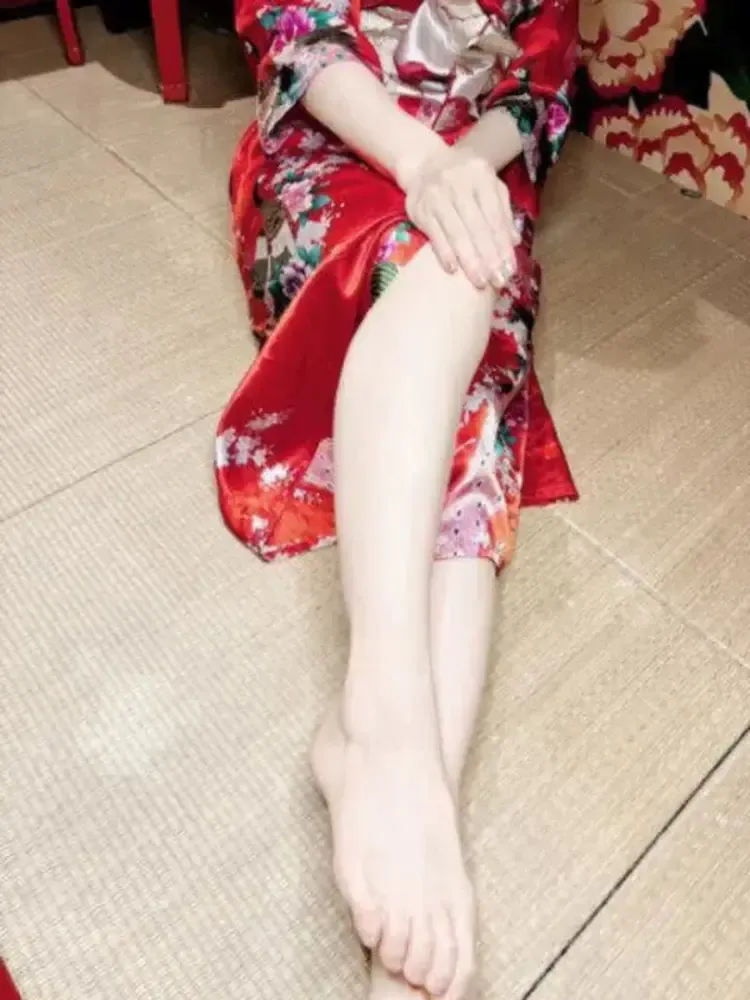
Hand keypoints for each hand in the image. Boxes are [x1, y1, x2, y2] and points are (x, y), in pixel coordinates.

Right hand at [400, 143, 519, 289]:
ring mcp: (437, 196)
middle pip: (477, 227)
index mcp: (481, 176)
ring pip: (457, 233)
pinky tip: (454, 270)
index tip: (510, 269)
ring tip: (480, 281)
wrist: (425, 163)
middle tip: (498, 281)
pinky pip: (435, 235)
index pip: (495, 216)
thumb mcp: (488, 184)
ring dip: (470, 261)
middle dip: (489, 258)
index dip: (503, 245)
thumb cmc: (464, 179)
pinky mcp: (420, 209)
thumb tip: (515, 241)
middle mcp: (459, 183)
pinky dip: (445, 254)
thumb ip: (502, 210)